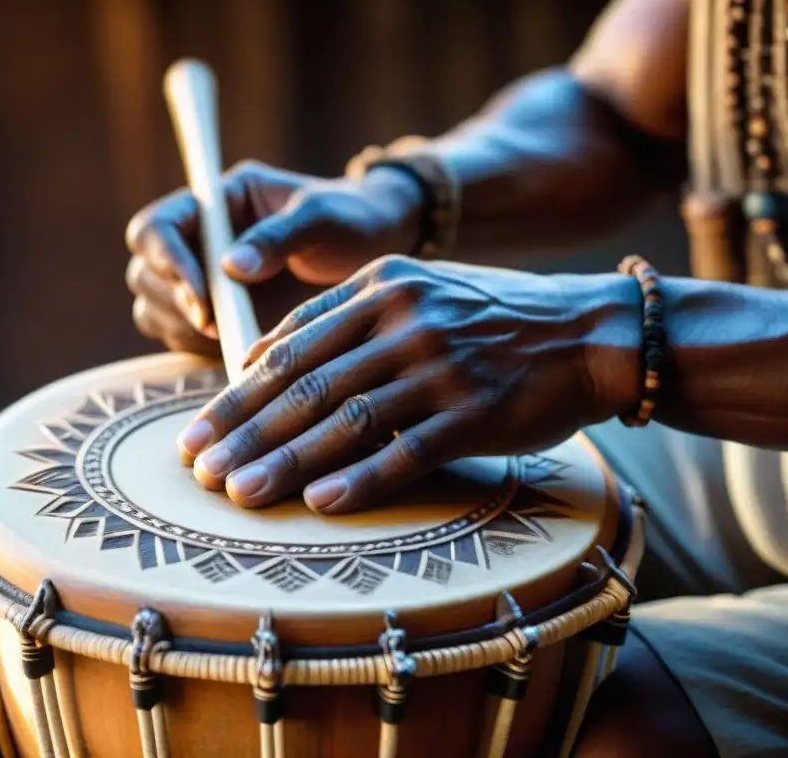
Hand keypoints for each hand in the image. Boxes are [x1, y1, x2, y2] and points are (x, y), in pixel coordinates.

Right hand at [125, 161, 424, 352]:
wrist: (377, 252)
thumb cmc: (352, 220)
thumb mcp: (323, 217)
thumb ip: (279, 236)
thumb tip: (231, 267)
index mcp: (217, 203)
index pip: (157, 228)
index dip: (168, 262)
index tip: (203, 295)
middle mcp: (199, 240)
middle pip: (146, 273)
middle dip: (175, 302)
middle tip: (217, 324)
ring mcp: (202, 281)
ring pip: (154, 308)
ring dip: (183, 328)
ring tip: (230, 336)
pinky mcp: (214, 318)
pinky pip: (179, 338)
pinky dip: (197, 348)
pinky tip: (236, 350)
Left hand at [176, 255, 642, 513]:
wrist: (588, 331)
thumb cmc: (489, 318)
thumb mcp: (414, 291)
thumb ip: (342, 319)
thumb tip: (261, 359)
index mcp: (381, 285)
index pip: (289, 344)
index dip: (236, 393)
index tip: (198, 431)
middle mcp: (405, 319)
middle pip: (306, 383)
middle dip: (244, 431)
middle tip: (198, 471)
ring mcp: (442, 365)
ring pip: (346, 419)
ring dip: (287, 461)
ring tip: (239, 494)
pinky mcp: (477, 410)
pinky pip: (409, 449)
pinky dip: (363, 478)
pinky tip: (321, 503)